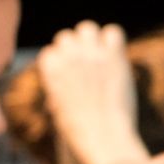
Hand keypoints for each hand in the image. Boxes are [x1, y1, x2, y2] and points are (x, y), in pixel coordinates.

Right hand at [37, 21, 142, 163]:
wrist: (104, 136)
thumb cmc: (80, 130)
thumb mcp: (58, 110)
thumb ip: (58, 92)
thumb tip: (56, 95)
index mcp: (50, 72)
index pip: (49, 52)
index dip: (58, 64)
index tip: (68, 77)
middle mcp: (68, 59)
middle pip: (66, 36)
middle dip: (74, 48)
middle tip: (85, 66)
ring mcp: (91, 55)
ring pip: (86, 27)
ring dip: (91, 39)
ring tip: (99, 56)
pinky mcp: (114, 56)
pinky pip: (112, 32)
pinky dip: (113, 40)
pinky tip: (115, 56)